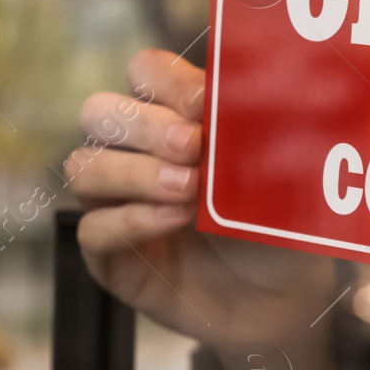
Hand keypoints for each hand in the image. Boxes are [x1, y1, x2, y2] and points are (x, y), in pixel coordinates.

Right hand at [68, 48, 331, 339]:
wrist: (284, 296)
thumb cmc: (278, 222)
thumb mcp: (280, 171)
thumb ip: (259, 131)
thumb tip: (253, 90)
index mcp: (173, 118)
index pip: (145, 73)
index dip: (169, 83)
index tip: (208, 103)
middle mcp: (135, 154)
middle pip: (99, 112)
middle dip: (143, 123)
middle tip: (192, 146)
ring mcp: (117, 204)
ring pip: (84, 167)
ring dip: (134, 172)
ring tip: (188, 191)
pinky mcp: (111, 256)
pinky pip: (92, 229)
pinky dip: (132, 220)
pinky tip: (174, 220)